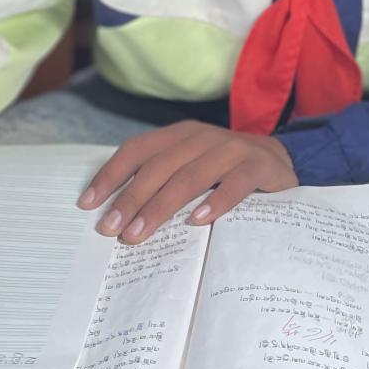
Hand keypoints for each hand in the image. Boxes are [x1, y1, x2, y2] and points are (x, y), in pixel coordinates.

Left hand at [77, 120, 296, 244]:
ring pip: (191, 176)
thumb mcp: (190, 169)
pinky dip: (215, 202)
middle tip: (112, 229)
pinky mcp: (260, 166)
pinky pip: (235, 183)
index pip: (138, 150)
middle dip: (132, 199)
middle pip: (160, 166)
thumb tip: (116, 212)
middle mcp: (203, 137)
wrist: (280, 163)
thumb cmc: (224, 172)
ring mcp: (233, 149)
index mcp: (180, 135)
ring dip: (162, 206)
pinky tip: (197, 222)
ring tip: (140, 233)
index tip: (88, 204)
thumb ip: (161, 181)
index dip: (111, 175)